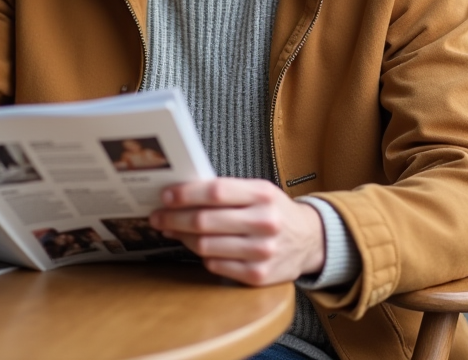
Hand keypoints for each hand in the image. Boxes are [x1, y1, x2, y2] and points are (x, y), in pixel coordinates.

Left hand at [148, 178, 323, 285]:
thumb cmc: (274, 211)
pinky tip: (197, 247)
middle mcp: (265, 222)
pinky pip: (215, 265)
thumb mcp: (259, 191)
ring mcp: (262, 252)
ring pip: (205, 246)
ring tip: (172, 230)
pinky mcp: (258, 276)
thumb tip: (181, 194)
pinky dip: (201, 256)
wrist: (310, 241)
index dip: (185, 194)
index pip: (215, 192)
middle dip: (173, 218)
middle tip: (157, 217)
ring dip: (182, 237)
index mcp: (263, 195)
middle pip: (205, 221)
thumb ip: (226, 191)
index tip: (165, 196)